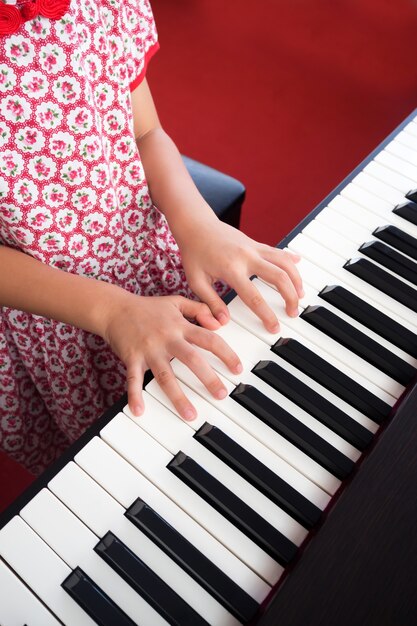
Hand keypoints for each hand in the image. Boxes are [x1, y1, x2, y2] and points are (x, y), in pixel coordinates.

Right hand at [102, 290, 241, 418]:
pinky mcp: (132, 358)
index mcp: (180, 326)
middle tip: (221, 395)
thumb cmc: (147, 308)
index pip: (209, 339)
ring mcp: (149, 350)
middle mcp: (167, 338)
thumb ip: (199, 309)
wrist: (115, 308)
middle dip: (208, 378)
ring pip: (166, 375)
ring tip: (190, 415)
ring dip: (178, 396)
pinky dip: (135, 395)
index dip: (226, 354)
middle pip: (192, 359)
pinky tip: (139, 411)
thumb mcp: (176, 302)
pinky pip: (133, 379)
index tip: (237, 369)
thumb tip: (219, 322)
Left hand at [177, 218, 303, 331]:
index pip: (254, 297)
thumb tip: (223, 322)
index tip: (274, 327)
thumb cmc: (194, 253)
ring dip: (296, 279)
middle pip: (279, 277)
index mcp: (231, 269)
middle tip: (293, 312)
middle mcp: (247, 257)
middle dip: (290, 297)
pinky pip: (278, 252)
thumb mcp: (196, 281)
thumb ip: (211, 302)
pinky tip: (298, 265)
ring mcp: (254, 248)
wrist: (196, 225)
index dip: (267, 315)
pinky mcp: (256, 243)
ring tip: (300, 295)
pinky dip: (290, 260)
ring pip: (285, 262)